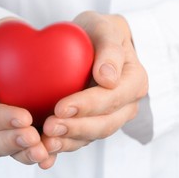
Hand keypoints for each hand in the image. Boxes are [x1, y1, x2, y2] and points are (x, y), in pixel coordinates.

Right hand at [0, 18, 50, 166]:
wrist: (24, 46)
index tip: (23, 117)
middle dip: (13, 142)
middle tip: (33, 137)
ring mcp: (10, 131)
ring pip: (14, 151)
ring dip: (27, 154)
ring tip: (45, 151)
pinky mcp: (31, 134)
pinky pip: (34, 150)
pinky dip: (43, 155)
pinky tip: (53, 156)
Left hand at [40, 11, 147, 167]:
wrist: (93, 43)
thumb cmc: (99, 32)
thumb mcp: (105, 29)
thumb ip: (110, 49)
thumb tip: (108, 78)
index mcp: (134, 82)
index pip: (112, 98)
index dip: (88, 106)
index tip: (61, 107)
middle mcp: (126, 105)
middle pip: (104, 124)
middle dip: (76, 128)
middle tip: (49, 127)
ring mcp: (111, 117)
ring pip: (92, 136)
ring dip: (68, 141)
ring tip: (44, 143)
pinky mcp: (93, 124)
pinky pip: (80, 140)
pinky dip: (63, 145)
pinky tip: (44, 148)